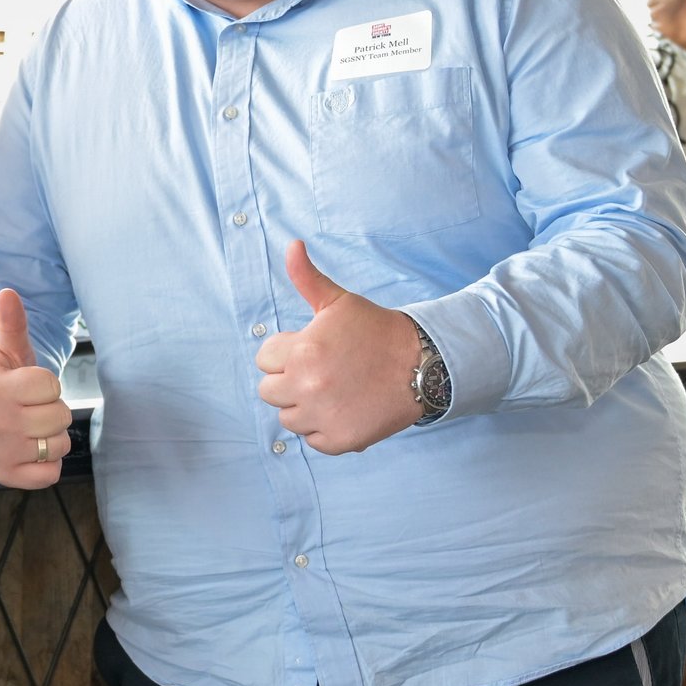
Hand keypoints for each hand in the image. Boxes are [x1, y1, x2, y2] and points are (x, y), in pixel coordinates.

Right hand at [0, 289, 71, 489]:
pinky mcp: (8, 477)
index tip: (27, 387)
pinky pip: (52, 473)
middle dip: (50, 411)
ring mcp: (2, 452)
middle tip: (28, 409)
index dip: (45, 385)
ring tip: (28, 429)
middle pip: (60, 416)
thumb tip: (8, 293)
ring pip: (59, 444)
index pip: (52, 386)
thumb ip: (11, 324)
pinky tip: (29, 451)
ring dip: (51, 438)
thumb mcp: (4, 352)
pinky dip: (47, 465)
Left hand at [255, 241, 423, 455]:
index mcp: (301, 351)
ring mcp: (323, 416)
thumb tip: (292, 245)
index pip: (264, 360)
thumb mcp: (339, 301)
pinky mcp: (341, 440)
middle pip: (269, 392)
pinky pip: (313, 440)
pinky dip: (325, 429)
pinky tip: (345, 410)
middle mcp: (307, 386)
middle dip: (289, 381)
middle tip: (322, 372)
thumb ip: (307, 278)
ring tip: (334, 391)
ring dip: (305, 407)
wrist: (420, 364)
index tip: (311, 351)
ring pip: (289, 419)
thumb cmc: (376, 330)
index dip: (286, 354)